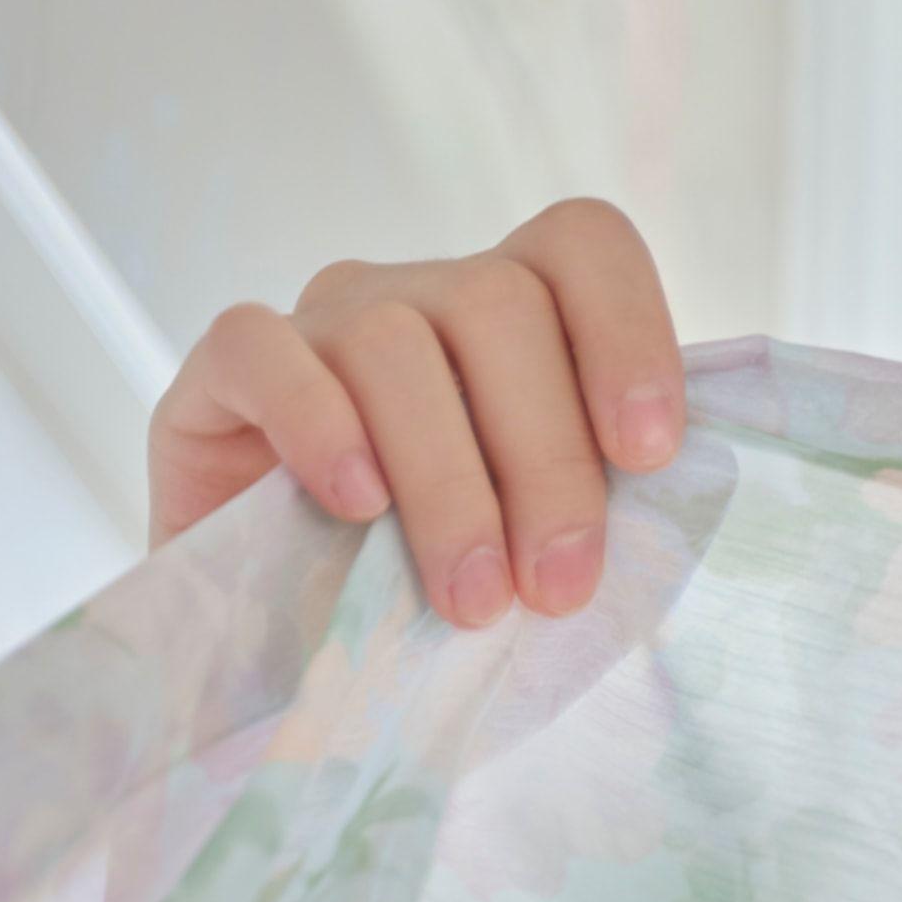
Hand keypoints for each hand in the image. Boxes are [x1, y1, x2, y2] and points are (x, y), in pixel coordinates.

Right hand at [146, 200, 689, 630]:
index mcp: (518, 322)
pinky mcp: (221, 373)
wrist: (290, 653)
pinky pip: (263, 350)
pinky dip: (318, 425)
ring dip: (448, 482)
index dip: (628, 332)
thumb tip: (679, 532)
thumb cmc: (442, 604)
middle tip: (558, 590)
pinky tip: (358, 507)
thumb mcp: (539, 555)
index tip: (649, 456)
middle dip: (546, 460)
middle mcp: (420, 299)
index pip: (583, 247)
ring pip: (392, 341)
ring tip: (472, 602)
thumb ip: (602, 515)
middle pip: (498, 304)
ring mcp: (319, 323)